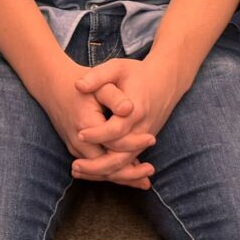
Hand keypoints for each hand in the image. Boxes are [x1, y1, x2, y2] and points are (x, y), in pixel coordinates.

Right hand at [27, 56, 139, 185]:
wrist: (54, 86)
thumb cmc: (82, 82)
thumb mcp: (100, 83)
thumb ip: (114, 96)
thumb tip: (129, 109)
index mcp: (86, 124)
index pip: (112, 144)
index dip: (133, 144)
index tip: (152, 139)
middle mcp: (78, 141)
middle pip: (106, 166)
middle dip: (130, 173)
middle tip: (151, 170)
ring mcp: (75, 148)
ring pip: (100, 171)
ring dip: (122, 177)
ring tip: (145, 180)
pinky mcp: (76, 150)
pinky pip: (95, 168)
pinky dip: (111, 173)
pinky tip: (129, 175)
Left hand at [72, 55, 186, 185]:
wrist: (165, 81)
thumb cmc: (137, 74)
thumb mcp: (118, 68)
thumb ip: (98, 76)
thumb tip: (79, 85)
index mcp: (136, 110)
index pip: (116, 130)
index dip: (98, 134)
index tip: (80, 134)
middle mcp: (142, 129)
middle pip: (121, 156)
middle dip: (97, 165)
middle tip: (74, 166)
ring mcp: (143, 139)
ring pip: (124, 164)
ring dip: (102, 172)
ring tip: (77, 171)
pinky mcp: (141, 144)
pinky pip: (127, 162)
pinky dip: (111, 170)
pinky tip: (91, 172)